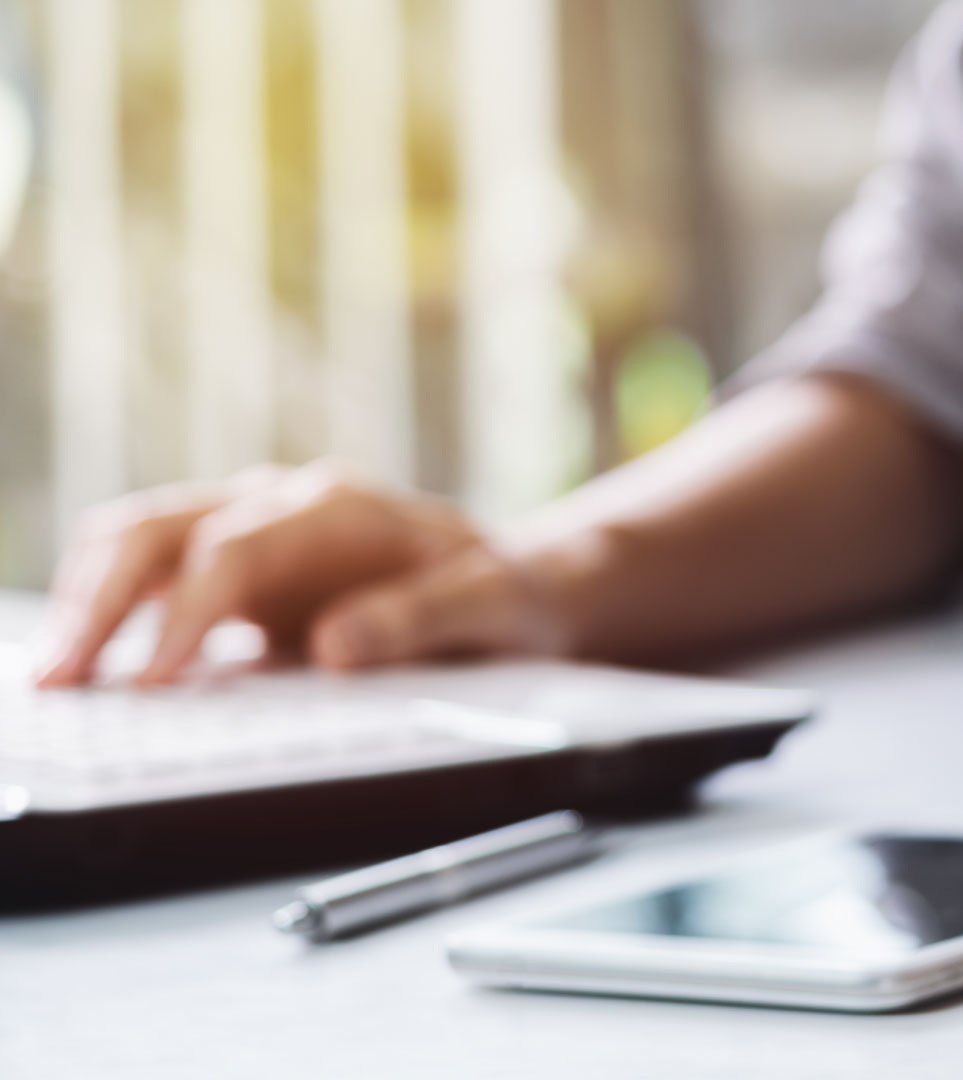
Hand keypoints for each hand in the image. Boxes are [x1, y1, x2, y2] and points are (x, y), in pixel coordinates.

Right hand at [34, 461, 566, 686]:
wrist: (517, 580)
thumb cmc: (505, 592)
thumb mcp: (491, 607)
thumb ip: (419, 620)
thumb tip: (334, 647)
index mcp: (339, 508)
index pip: (235, 550)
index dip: (187, 612)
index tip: (154, 678)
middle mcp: (283, 503)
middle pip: (161, 529)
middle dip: (103, 601)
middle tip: (62, 680)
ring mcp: (253, 528)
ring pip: (140, 540)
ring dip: (89, 601)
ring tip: (53, 679)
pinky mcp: (238, 566)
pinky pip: (153, 572)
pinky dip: (109, 608)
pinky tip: (82, 663)